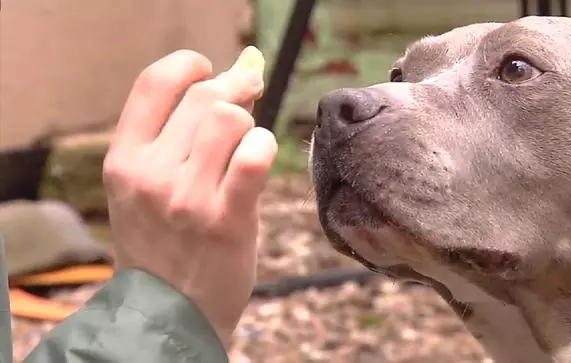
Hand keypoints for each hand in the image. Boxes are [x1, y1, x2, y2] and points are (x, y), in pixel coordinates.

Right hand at [102, 48, 276, 345]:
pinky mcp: (226, 220)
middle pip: (204, 97)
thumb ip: (181, 131)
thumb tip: (242, 69)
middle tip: (243, 110)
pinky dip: (264, 147)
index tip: (211, 73)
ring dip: (248, 126)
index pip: (155, 81)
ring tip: (246, 148)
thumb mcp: (148, 185)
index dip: (191, 65)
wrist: (170, 311)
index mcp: (124, 159)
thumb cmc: (164, 241)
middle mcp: (150, 174)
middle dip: (234, 93)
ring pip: (230, 119)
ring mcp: (187, 198)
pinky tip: (259, 159)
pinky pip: (254, 156)